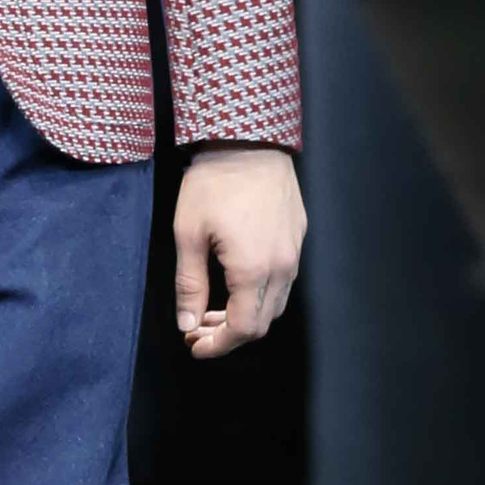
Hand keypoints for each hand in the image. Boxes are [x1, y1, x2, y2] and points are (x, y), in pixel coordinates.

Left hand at [172, 143, 304, 360]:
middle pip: (262, 322)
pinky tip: (234, 283)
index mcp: (254, 270)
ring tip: (211, 309)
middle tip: (197, 329)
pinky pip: (283, 280)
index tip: (194, 346)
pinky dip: (259, 294)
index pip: (243, 328)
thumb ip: (189, 284)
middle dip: (229, 335)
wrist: (249, 139)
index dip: (218, 345)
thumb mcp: (188, 233)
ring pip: (275, 303)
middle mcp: (282, 267)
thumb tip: (187, 322)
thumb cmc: (214, 182)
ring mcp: (294, 252)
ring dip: (245, 315)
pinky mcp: (298, 237)